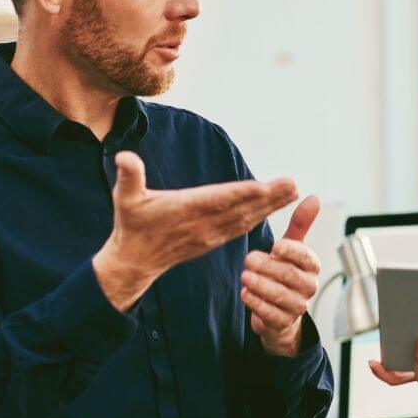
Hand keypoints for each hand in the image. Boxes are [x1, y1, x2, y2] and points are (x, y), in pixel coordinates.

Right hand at [93, 151, 297, 311]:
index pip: (219, 200)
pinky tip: (274, 207)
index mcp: (185, 210)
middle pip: (241, 209)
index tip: (264, 186)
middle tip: (293, 185)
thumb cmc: (132, 224)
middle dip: (269, 198)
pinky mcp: (213, 240)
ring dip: (270, 206)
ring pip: (246, 218)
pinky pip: (241, 227)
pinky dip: (259, 217)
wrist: (136, 260)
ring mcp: (210, 234)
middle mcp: (203, 224)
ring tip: (291, 192)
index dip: (242, 193)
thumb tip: (124, 157)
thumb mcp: (125, 198)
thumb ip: (129, 176)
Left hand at [241, 196, 323, 356]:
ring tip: (245, 276)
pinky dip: (256, 304)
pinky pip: (271, 314)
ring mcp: (297, 306)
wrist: (281, 310)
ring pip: (280, 296)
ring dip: (261, 285)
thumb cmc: (285, 271)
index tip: (275, 246)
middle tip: (249, 259)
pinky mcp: (283, 322)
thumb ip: (301, 224)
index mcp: (311, 266)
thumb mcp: (291, 246)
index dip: (291, 252)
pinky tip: (245, 294)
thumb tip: (313, 197)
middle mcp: (309, 286)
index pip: (306, 257)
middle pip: (290, 276)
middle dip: (269, 268)